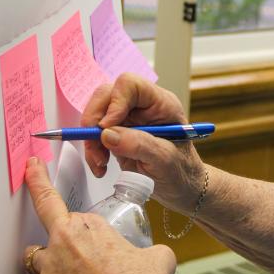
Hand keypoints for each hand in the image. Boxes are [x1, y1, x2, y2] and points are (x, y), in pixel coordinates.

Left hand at [23, 158, 176, 273]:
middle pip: (50, 228)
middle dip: (62, 237)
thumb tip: (152, 256)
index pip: (56, 199)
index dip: (40, 181)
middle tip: (77, 252)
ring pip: (38, 258)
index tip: (32, 168)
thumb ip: (146, 249)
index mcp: (89, 224)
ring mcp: (50, 266)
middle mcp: (64, 240)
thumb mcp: (156, 256)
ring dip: (52, 264)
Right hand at [82, 73, 207, 212]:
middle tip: (95, 145)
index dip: (114, 102)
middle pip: (107, 96)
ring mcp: (128, 119)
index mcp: (161, 104)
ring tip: (100, 163)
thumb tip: (107, 134)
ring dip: (91, 139)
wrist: (182, 189)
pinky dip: (92, 150)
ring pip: (96, 115)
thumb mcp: (166, 160)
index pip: (131, 85)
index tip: (106, 127)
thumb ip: (139, 145)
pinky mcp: (117, 134)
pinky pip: (95, 134)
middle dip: (95, 121)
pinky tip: (101, 167)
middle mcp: (142, 107)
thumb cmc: (182, 171)